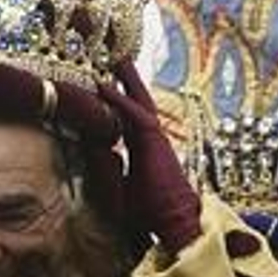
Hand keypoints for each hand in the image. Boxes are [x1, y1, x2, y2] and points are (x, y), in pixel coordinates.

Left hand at [95, 59, 200, 252]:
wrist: (176, 224)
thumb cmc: (152, 214)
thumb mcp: (120, 190)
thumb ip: (108, 169)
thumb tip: (100, 149)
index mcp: (144, 148)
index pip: (127, 115)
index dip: (117, 97)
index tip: (105, 80)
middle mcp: (151, 138)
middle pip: (137, 99)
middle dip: (125, 76)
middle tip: (114, 52)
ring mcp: (155, 139)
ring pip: (138, 100)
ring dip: (124, 76)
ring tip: (112, 52)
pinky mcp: (154, 143)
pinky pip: (133, 115)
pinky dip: (118, 99)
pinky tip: (102, 84)